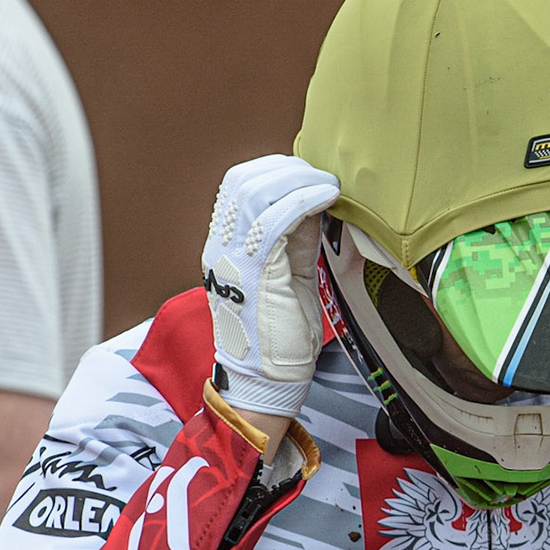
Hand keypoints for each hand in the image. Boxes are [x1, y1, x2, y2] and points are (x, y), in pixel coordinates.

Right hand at [201, 155, 341, 416]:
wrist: (265, 381)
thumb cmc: (279, 336)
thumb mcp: (289, 275)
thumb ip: (296, 239)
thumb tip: (315, 203)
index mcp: (225, 246)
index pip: (237, 186)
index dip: (274, 170)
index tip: (307, 175)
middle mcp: (222, 247)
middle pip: (242, 180)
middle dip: (286, 169)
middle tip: (320, 177)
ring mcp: (233, 258)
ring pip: (255, 192)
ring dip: (297, 180)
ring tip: (328, 185)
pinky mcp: (254, 272)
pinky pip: (276, 220)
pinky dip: (303, 200)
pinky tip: (328, 197)